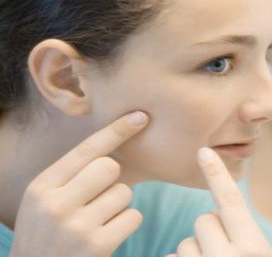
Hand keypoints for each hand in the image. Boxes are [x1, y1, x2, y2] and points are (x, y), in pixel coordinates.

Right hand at [11, 112, 148, 256]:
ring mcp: (77, 227)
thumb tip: (113, 149)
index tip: (141, 116)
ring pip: (125, 192)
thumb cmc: (47, 232)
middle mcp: (56, 204)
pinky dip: (126, 222)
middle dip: (112, 178)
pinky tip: (107, 234)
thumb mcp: (44, 200)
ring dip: (119, 204)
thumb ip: (71, 175)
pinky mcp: (98, 246)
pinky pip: (133, 216)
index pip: (86, 150)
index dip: (116, 130)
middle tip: (99, 196)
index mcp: (42, 187)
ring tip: (98, 220)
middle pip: (110, 167)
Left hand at [167, 147, 271, 256]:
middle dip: (209, 233)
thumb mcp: (260, 255)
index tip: (204, 151)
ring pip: (185, 244)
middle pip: (204, 220)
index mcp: (254, 248)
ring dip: (195, 254)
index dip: (217, 174)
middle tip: (224, 255)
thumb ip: (243, 235)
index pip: (231, 201)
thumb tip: (210, 217)